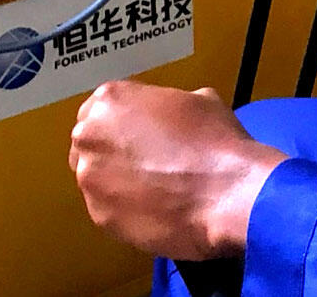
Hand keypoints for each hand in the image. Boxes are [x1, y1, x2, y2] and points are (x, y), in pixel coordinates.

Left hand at [68, 81, 286, 260]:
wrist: (227, 194)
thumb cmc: (215, 141)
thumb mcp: (199, 101)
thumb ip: (168, 105)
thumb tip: (169, 119)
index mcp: (109, 101)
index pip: (100, 110)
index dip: (123, 123)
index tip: (140, 134)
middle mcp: (89, 137)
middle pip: (91, 143)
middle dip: (112, 151)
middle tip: (145, 162)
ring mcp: (90, 180)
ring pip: (96, 179)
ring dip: (118, 182)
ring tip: (155, 189)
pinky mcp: (99, 217)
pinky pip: (108, 209)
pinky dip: (126, 209)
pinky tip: (156, 209)